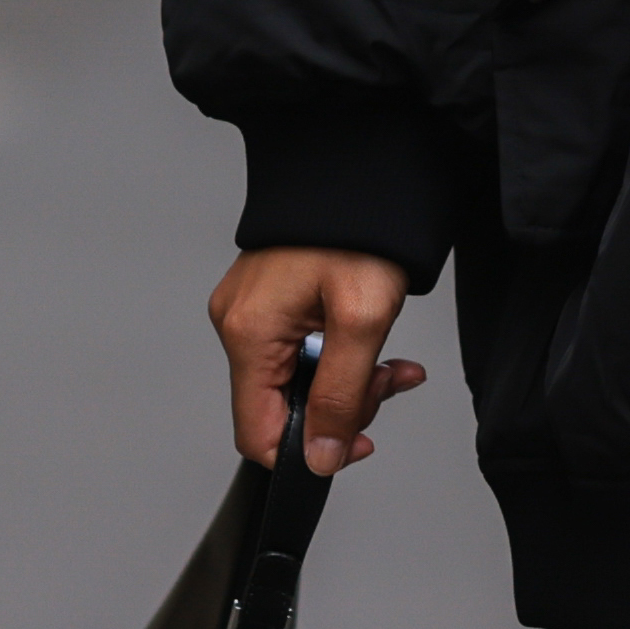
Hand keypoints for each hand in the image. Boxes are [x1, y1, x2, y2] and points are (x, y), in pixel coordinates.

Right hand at [207, 248, 431, 472]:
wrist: (360, 171)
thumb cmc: (359, 230)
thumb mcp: (362, 321)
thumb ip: (340, 397)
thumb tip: (318, 457)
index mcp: (249, 334)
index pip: (257, 433)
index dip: (306, 452)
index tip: (353, 443)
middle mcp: (238, 324)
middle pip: (281, 408)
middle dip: (341, 409)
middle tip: (385, 382)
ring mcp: (251, 311)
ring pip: (296, 381)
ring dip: (349, 382)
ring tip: (391, 364)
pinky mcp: (269, 300)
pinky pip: (299, 350)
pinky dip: (340, 356)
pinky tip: (373, 346)